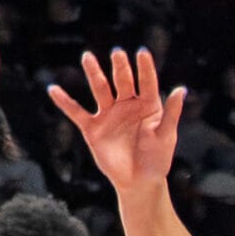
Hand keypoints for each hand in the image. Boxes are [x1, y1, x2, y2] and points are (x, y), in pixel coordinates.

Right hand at [49, 48, 181, 194]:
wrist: (139, 183)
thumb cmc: (157, 160)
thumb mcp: (166, 136)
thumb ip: (171, 113)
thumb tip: (181, 89)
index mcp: (148, 105)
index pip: (146, 82)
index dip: (145, 68)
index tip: (142, 52)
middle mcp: (127, 105)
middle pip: (122, 81)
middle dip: (120, 68)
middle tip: (117, 53)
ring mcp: (109, 115)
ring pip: (100, 89)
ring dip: (94, 73)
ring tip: (88, 57)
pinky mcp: (93, 128)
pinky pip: (77, 113)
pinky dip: (65, 102)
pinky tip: (53, 89)